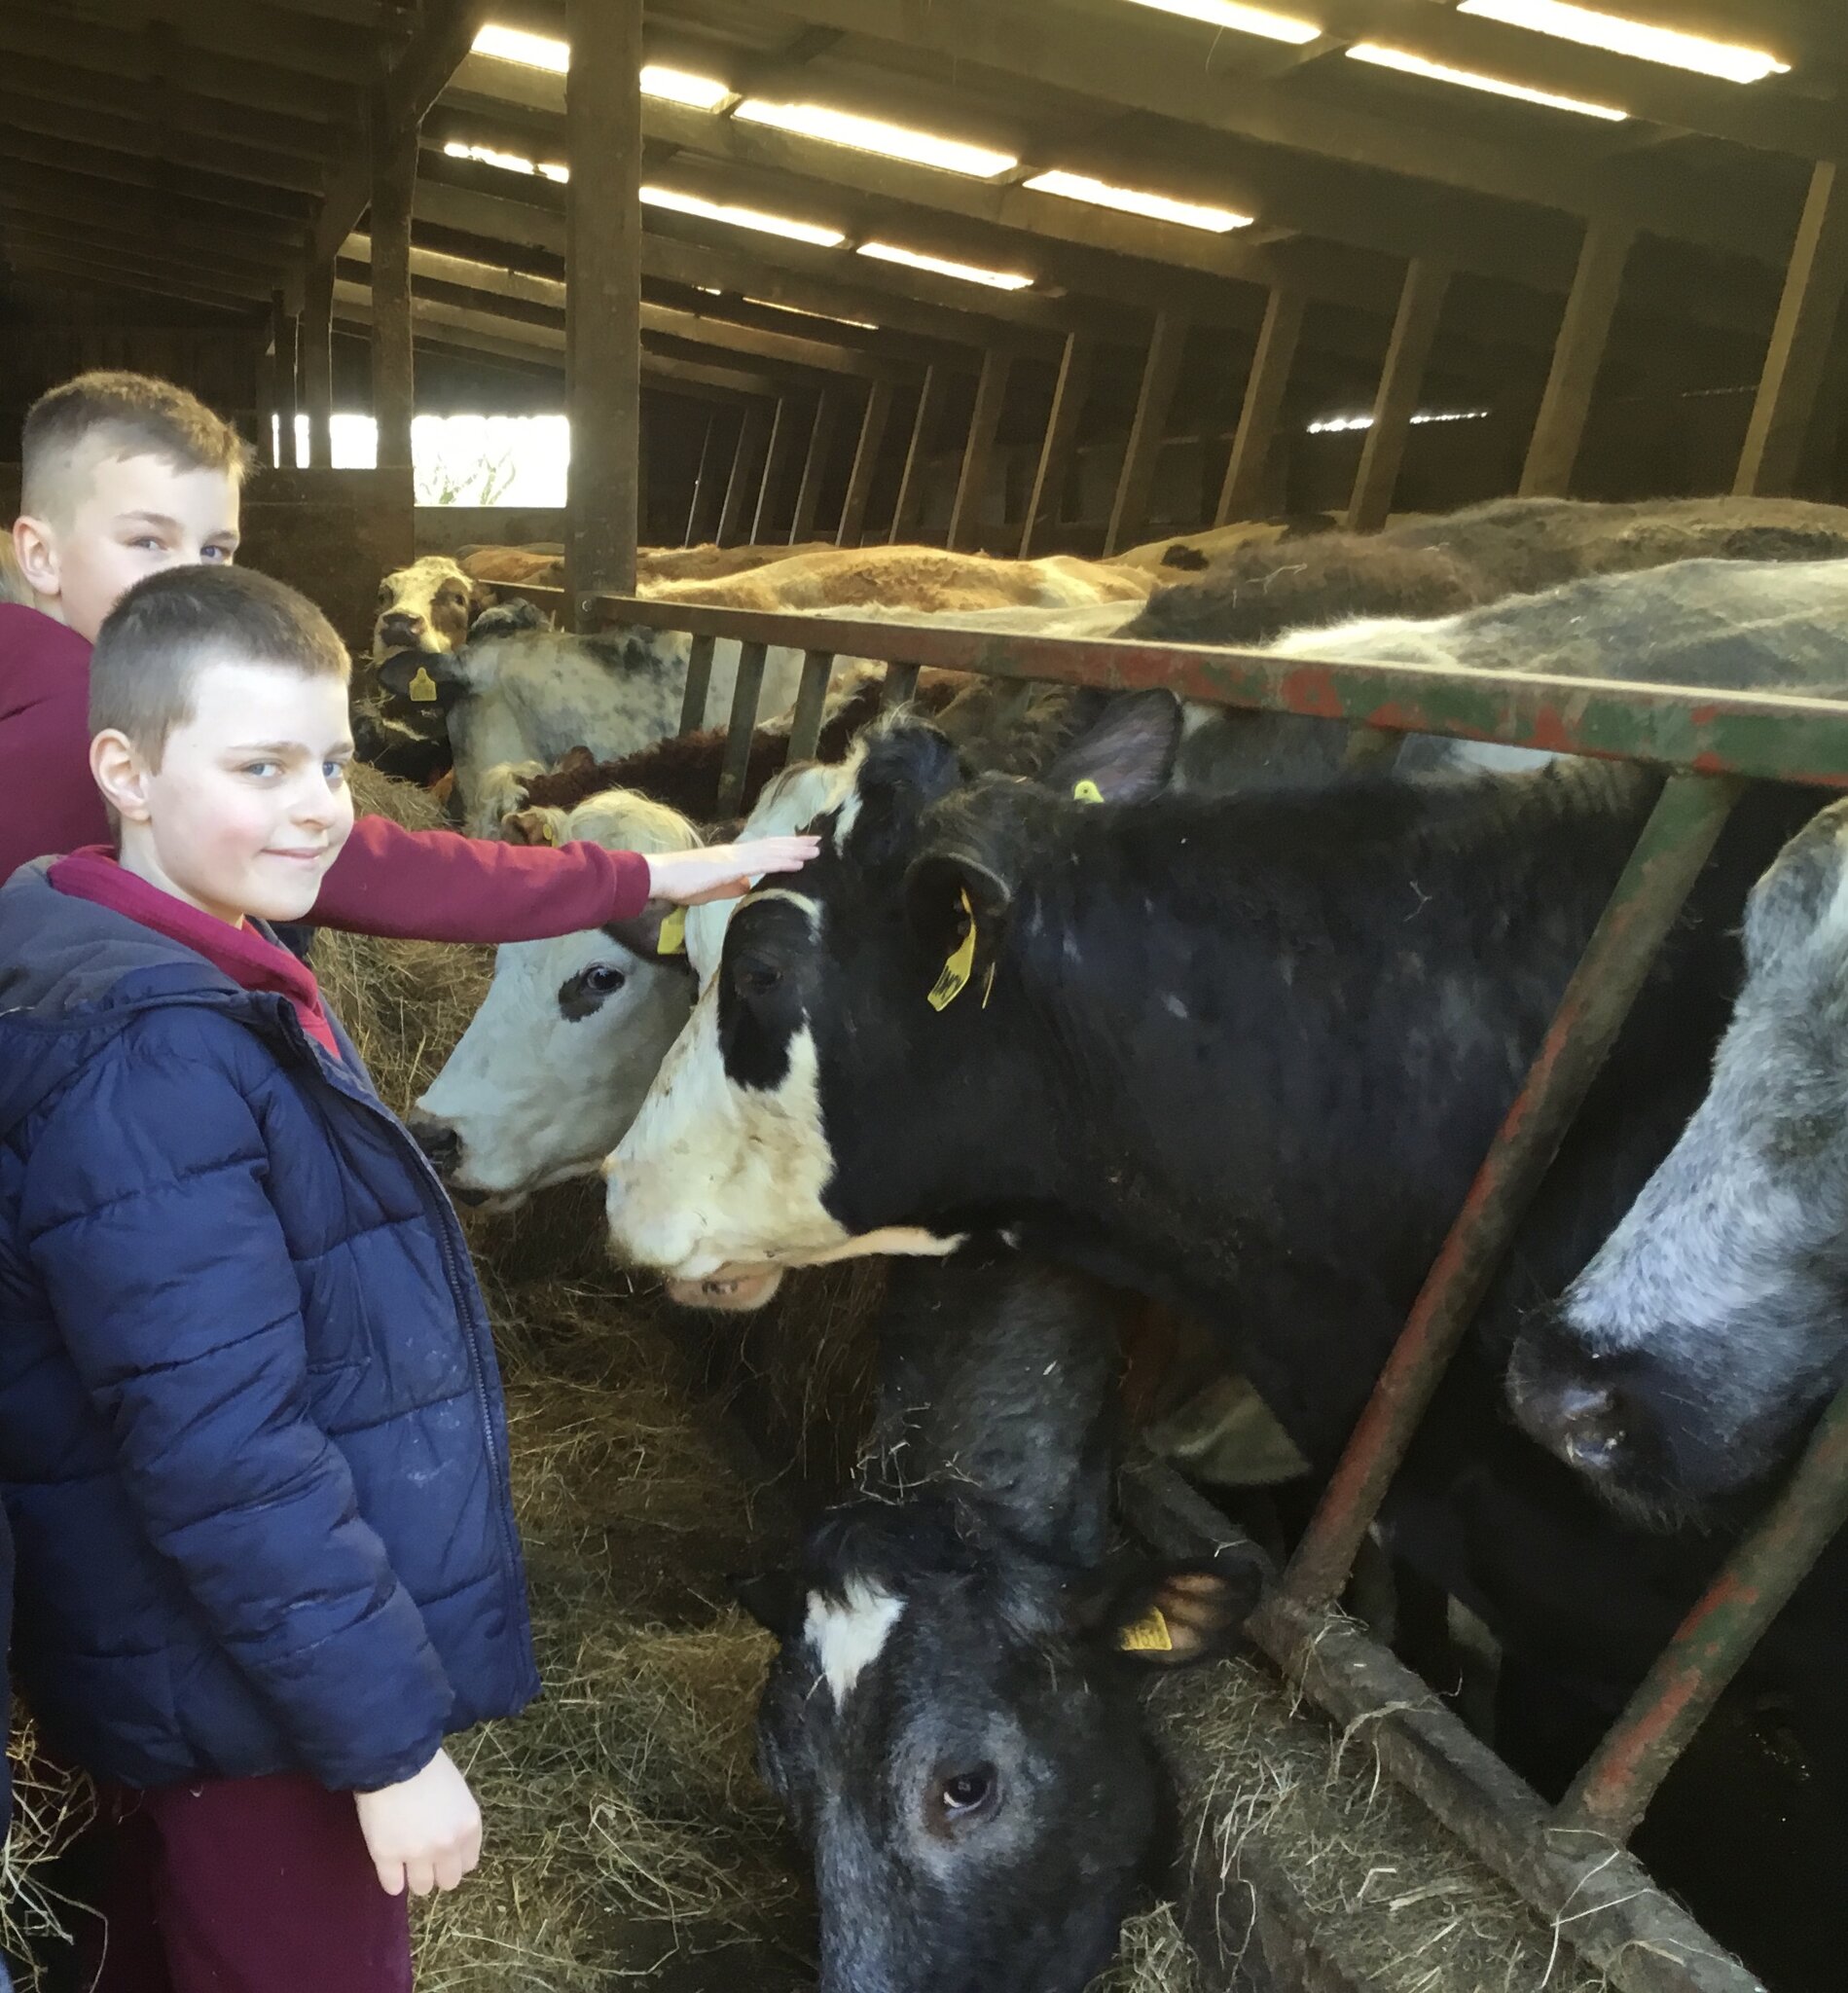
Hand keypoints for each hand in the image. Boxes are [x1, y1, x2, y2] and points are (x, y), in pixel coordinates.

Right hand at [354, 1746, 482, 1897]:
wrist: (395, 1758)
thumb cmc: (428, 1767)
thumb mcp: (457, 1792)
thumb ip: (457, 1821)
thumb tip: (450, 1843)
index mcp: (469, 1826)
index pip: (468, 1862)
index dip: (454, 1858)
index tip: (444, 1853)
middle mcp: (448, 1845)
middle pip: (448, 1881)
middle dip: (437, 1872)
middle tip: (424, 1858)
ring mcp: (417, 1855)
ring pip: (422, 1888)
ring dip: (414, 1877)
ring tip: (405, 1861)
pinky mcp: (387, 1858)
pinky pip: (393, 1887)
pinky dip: (392, 1880)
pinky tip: (390, 1868)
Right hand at [646, 835, 820, 906]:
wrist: (661, 876)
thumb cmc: (681, 884)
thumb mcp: (712, 889)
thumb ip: (730, 886)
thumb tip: (747, 886)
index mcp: (732, 858)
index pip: (763, 850)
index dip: (784, 847)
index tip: (802, 846)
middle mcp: (736, 853)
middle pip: (772, 846)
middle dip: (796, 844)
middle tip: (819, 841)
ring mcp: (735, 857)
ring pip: (772, 851)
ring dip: (796, 850)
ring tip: (816, 849)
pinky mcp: (731, 866)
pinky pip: (762, 863)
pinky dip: (782, 862)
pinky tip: (799, 862)